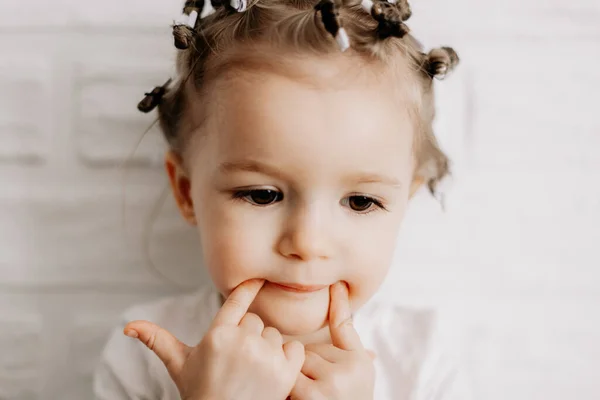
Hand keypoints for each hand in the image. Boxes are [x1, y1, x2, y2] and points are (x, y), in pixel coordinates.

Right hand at [123, 279, 304, 399]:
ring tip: (253, 371)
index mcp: (216, 335)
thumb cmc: (200, 393)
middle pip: (256, 322)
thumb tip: (127, 326)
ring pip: (275, 335)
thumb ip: (158, 340)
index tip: (260, 277)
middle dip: (250, 337)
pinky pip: (296, 348)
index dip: (249, 287)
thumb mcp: (179, 366)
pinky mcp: (285, 371)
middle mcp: (241, 341)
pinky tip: (274, 372)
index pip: (236, 301)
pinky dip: (289, 358)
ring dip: (268, 349)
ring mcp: (265, 356)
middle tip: (238, 361)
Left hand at [289, 282, 375, 399]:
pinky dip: (284, 389)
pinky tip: (293, 398)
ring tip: (305, 396)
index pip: (343, 326)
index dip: (339, 303)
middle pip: (309, 348)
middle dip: (304, 365)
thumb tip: (358, 326)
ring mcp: (329, 384)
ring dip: (293, 378)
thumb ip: (351, 351)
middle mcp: (349, 371)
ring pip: (295, 361)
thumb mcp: (358, 379)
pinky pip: (286, 377)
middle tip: (316, 389)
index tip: (337, 284)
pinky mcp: (309, 396)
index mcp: (360, 363)